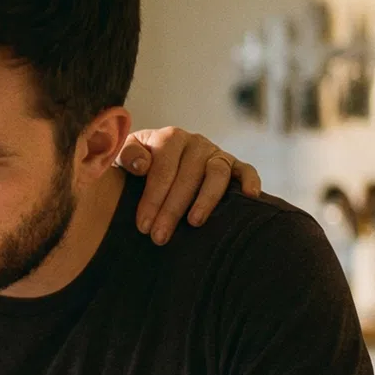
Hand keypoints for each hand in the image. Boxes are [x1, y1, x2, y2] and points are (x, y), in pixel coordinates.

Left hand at [114, 126, 262, 244]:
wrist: (156, 162)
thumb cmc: (138, 167)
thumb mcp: (124, 159)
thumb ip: (126, 156)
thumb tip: (141, 165)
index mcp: (168, 138)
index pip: (162, 168)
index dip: (152, 198)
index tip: (143, 225)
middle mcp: (195, 142)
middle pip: (188, 175)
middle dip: (172, 208)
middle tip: (160, 236)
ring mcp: (216, 153)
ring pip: (217, 173)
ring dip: (206, 199)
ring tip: (194, 223)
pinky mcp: (234, 165)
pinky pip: (246, 170)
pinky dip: (250, 181)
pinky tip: (249, 197)